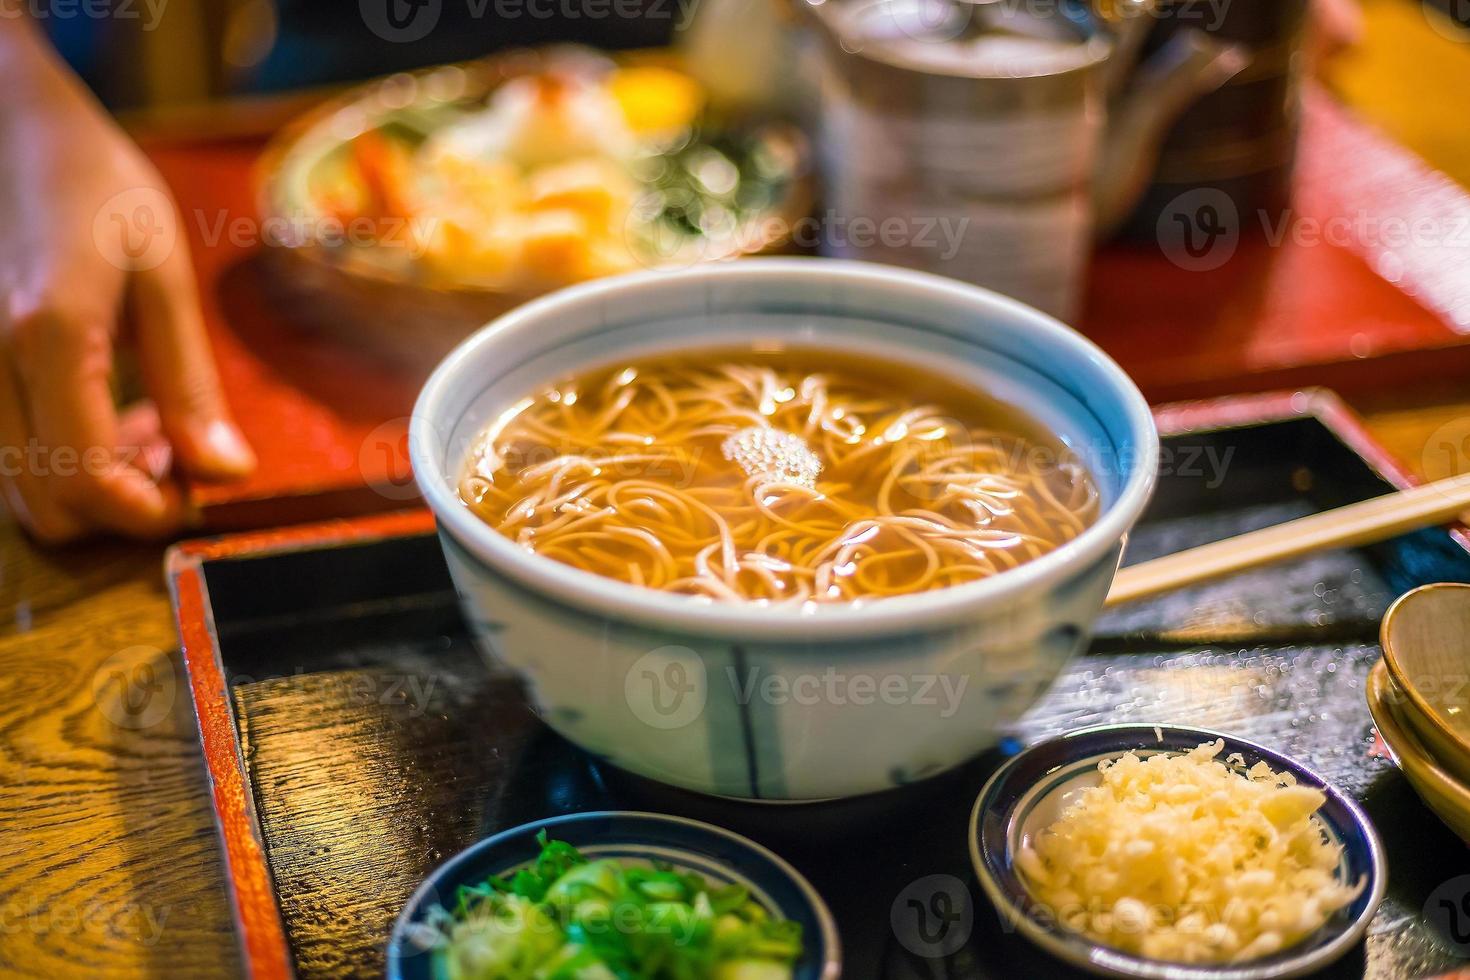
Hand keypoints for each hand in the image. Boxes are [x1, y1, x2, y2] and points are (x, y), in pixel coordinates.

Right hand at [0, 22, 253, 543]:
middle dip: (122, 505)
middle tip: (178, 452)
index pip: (88, 482)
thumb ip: (189, 382)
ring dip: (91, 487)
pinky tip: (105, 412)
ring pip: (18, 492)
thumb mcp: (163, 274)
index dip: (149, 514)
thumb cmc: (94, 185)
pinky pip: (5, 455)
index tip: (198, 494)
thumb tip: (227, 474)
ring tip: (147, 428)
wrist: (6, 129)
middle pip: (47, 507)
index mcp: (48, 337)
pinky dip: (59, 459)